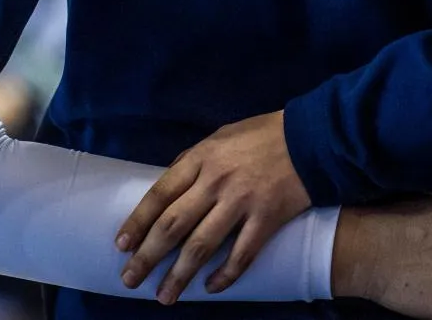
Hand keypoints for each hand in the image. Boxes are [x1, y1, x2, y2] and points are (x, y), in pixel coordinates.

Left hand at [116, 110, 308, 303]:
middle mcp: (215, 182)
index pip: (159, 195)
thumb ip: (193, 164)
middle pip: (173, 225)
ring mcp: (241, 202)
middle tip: (130, 279)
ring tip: (164, 296)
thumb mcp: (218, 139)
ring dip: (180, 275)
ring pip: (202, 245)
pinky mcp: (267, 219)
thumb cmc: (259, 136)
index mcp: (199, 159)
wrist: (309, 138)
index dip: (138, 222)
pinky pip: (242, 254)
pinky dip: (225, 275)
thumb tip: (168, 190)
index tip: (122, 245)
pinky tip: (210, 288)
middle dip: (148, 256)